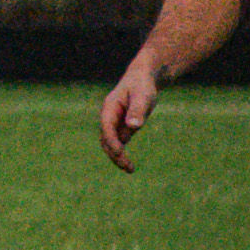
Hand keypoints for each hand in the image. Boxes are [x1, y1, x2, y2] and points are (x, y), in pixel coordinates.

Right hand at [99, 56, 158, 172]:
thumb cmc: (142, 85)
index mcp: (110, 107)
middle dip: (114, 154)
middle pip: (106, 139)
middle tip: (129, 167)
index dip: (112, 141)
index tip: (120, 153)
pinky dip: (121, 154)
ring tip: (130, 169)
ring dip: (117, 157)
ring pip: (110, 143)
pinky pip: (118, 143)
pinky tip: (129, 165)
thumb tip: (133, 126)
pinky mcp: (122, 127)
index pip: (107, 127)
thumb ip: (137, 110)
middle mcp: (109, 117)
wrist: (142, 79)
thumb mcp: (143, 96)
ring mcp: (114, 123)